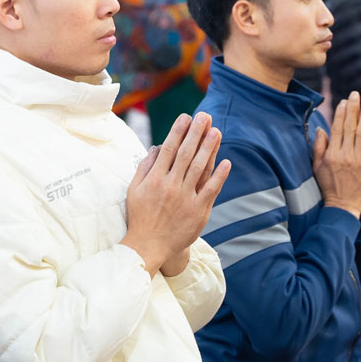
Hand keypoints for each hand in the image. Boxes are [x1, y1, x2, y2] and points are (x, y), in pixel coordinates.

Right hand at [121, 113, 230, 276]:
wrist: (149, 245)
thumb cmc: (140, 216)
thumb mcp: (134, 190)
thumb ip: (144, 167)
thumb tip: (156, 147)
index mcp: (155, 179)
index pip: (169, 149)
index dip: (178, 131)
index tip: (186, 117)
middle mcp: (171, 186)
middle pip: (186, 154)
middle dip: (196, 133)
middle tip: (205, 116)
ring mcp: (185, 198)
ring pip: (200, 168)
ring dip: (209, 148)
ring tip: (216, 132)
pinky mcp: (198, 211)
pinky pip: (211, 190)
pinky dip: (219, 176)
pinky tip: (226, 162)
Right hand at [313, 92, 360, 217]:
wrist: (344, 206)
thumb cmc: (328, 186)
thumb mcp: (317, 167)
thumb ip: (319, 148)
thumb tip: (320, 129)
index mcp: (332, 154)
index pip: (337, 128)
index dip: (342, 113)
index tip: (345, 101)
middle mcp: (346, 154)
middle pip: (351, 126)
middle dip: (355, 108)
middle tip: (357, 94)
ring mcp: (359, 159)